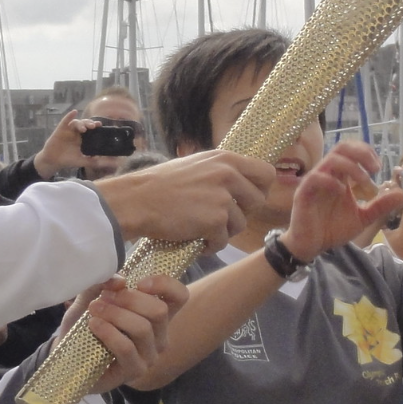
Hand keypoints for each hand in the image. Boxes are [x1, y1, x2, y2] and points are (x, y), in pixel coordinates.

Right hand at [34, 110, 95, 178]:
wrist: (53, 161)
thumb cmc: (67, 160)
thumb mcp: (80, 161)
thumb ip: (90, 161)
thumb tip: (100, 160)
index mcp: (81, 138)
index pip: (89, 129)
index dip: (95, 126)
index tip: (100, 124)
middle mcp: (75, 133)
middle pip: (84, 124)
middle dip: (89, 123)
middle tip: (94, 126)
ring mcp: (68, 131)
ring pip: (75, 123)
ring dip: (80, 123)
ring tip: (84, 129)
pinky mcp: (60, 130)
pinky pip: (65, 121)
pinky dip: (69, 116)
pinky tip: (74, 112)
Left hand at [62, 274, 189, 392]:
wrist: (67, 355)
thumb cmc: (87, 323)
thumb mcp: (92, 296)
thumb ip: (104, 284)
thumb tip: (120, 281)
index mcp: (155, 315)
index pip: (179, 297)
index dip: (165, 285)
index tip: (139, 282)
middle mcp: (159, 335)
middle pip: (159, 311)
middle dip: (129, 299)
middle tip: (104, 297)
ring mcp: (149, 355)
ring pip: (142, 328)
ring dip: (115, 315)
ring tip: (94, 310)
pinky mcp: (135, 371)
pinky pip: (126, 347)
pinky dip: (109, 332)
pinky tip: (94, 325)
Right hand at [97, 151, 274, 245]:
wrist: (136, 200)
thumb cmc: (160, 184)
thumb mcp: (196, 164)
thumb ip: (221, 170)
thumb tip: (242, 181)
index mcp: (226, 158)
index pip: (266, 173)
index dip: (259, 189)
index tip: (246, 199)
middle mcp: (228, 175)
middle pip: (258, 201)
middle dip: (242, 213)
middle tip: (221, 217)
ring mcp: (222, 198)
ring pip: (240, 224)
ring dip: (223, 231)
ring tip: (201, 228)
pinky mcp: (214, 221)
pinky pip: (222, 241)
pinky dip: (209, 245)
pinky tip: (195, 239)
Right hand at [285, 142, 402, 261]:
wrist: (312, 246)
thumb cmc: (332, 228)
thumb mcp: (363, 217)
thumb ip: (380, 205)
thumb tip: (402, 194)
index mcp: (340, 176)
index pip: (351, 150)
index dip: (367, 152)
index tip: (379, 166)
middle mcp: (327, 174)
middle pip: (342, 147)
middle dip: (361, 153)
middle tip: (375, 169)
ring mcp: (315, 182)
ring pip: (331, 160)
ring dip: (352, 167)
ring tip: (365, 181)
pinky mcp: (304, 193)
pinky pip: (315, 178)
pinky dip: (331, 181)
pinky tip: (342, 191)